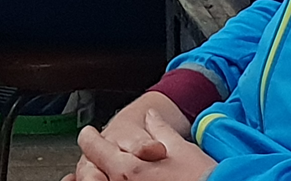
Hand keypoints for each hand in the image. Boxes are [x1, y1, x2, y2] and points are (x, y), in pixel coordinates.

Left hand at [67, 109, 212, 180]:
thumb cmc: (202, 178)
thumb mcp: (180, 149)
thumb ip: (159, 130)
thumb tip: (151, 115)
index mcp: (130, 169)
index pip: (95, 149)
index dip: (89, 138)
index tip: (88, 134)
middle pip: (89, 174)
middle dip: (89, 164)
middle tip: (92, 157)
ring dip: (96, 177)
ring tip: (100, 171)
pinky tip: (115, 180)